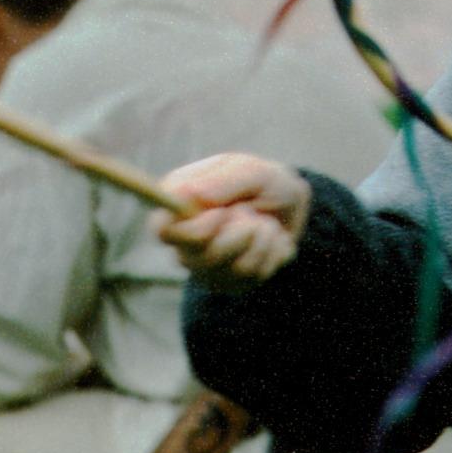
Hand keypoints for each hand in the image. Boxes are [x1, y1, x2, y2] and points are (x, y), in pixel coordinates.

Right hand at [155, 153, 313, 286]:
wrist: (289, 205)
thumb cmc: (260, 182)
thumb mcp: (250, 170)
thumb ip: (223, 180)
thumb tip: (192, 194)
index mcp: (179, 205)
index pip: (163, 231)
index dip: (191, 229)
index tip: (220, 214)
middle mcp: (185, 240)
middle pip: (200, 258)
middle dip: (238, 234)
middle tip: (250, 213)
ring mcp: (207, 266)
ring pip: (235, 269)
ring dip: (261, 238)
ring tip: (263, 222)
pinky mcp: (231, 282)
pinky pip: (256, 275)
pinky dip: (273, 251)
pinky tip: (270, 239)